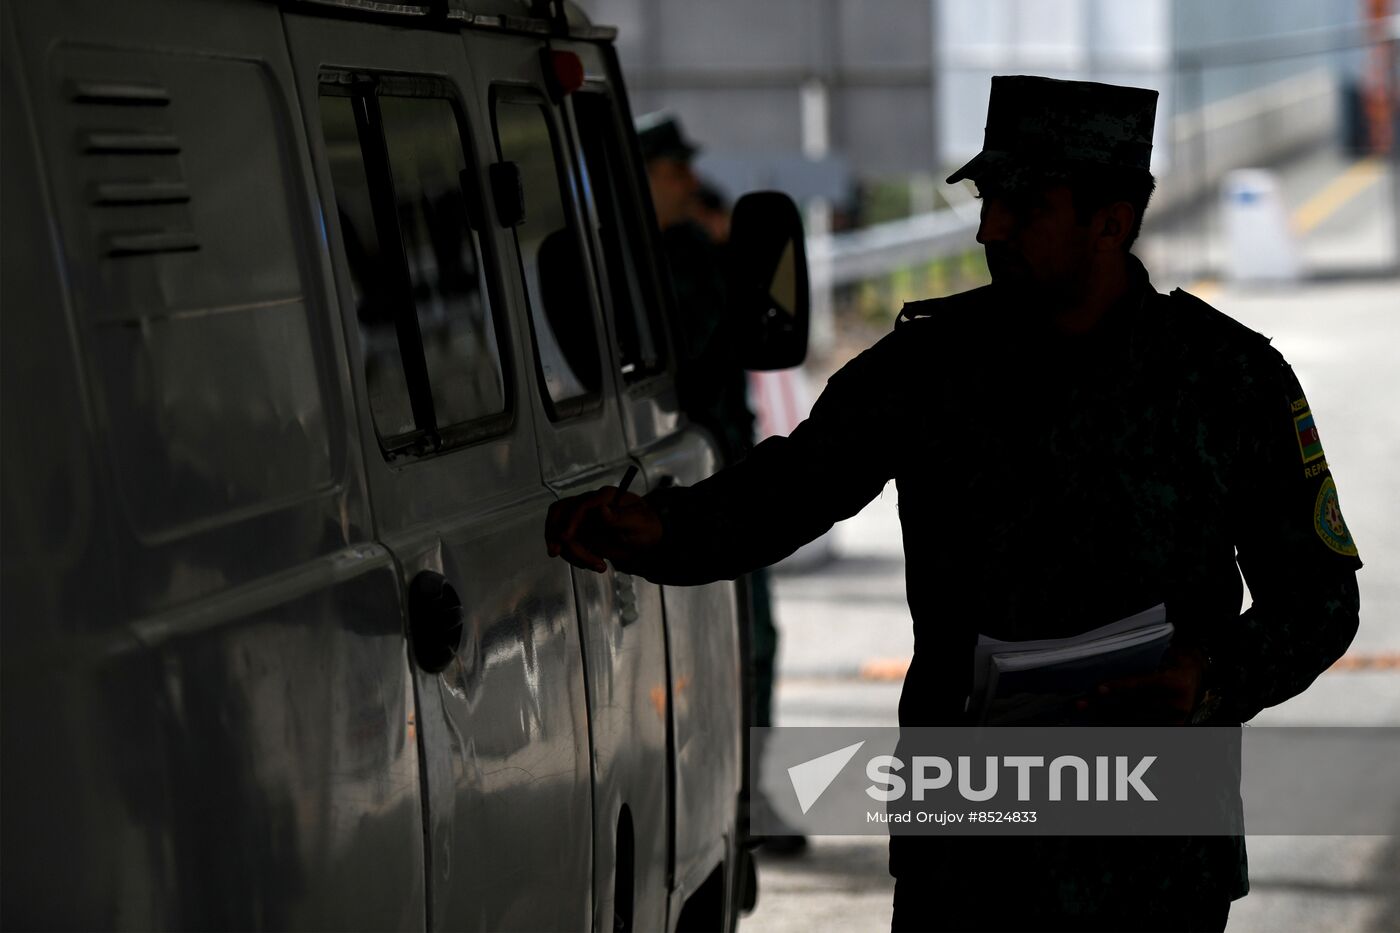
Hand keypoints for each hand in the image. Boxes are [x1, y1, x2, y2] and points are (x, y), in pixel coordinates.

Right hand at [545, 487, 662, 573]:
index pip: (580, 504)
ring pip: (562, 532)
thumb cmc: (646, 526)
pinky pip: (568, 546)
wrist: (647, 539)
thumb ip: (620, 517)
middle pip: (560, 512)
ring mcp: (583, 520)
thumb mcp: (639, 522)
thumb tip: (602, 510)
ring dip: (573, 553)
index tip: (566, 538)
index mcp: (605, 497)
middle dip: (553, 532)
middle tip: (555, 552)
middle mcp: (590, 505)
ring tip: (599, 566)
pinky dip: (576, 558)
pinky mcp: (581, 534)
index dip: (571, 520)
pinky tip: (596, 565)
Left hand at [1076, 645, 1207, 724]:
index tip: (1097, 690)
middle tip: (1081, 704)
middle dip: (1104, 706)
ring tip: (1086, 714)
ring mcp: (1174, 720)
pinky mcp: (1170, 728)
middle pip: (1133, 706)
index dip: (1119, 687)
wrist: (1200, 673)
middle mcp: (1176, 705)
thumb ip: (1142, 665)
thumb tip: (1108, 669)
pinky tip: (1101, 723)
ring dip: (1106, 718)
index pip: (1141, 685)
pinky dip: (1119, 724)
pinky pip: (1139, 726)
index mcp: (1175, 683)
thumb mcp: (1164, 656)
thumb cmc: (1176, 660)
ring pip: (1133, 720)